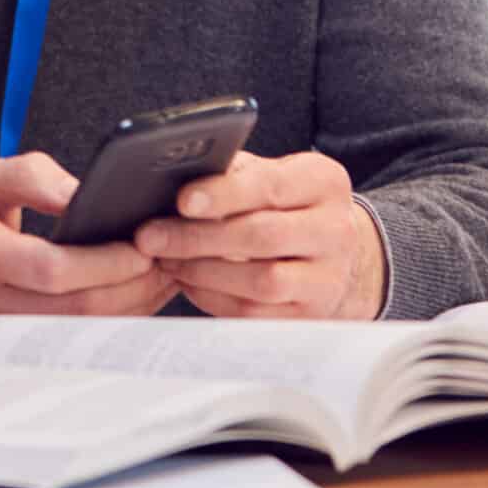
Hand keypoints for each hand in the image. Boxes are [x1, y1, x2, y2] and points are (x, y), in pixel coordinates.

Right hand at [0, 153, 178, 352]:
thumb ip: (31, 177)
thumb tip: (85, 194)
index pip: (48, 268)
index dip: (103, 262)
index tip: (142, 245)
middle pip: (75, 309)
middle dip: (132, 287)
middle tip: (168, 260)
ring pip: (81, 334)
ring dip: (131, 309)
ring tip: (161, 277)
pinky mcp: (13, 354)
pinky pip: (73, 343)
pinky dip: (111, 323)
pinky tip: (134, 299)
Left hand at [133, 151, 387, 319]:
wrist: (337, 255)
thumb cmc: (286, 206)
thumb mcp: (272, 175)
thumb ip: (233, 172)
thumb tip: (173, 177)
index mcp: (323, 182)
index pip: (270, 186)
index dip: (223, 194)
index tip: (182, 200)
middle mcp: (335, 230)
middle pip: (262, 236)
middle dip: (198, 237)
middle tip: (151, 236)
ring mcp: (328, 277)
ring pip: (261, 280)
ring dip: (203, 271)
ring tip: (166, 260)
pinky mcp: (311, 315)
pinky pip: (256, 312)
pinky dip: (214, 297)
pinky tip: (188, 281)